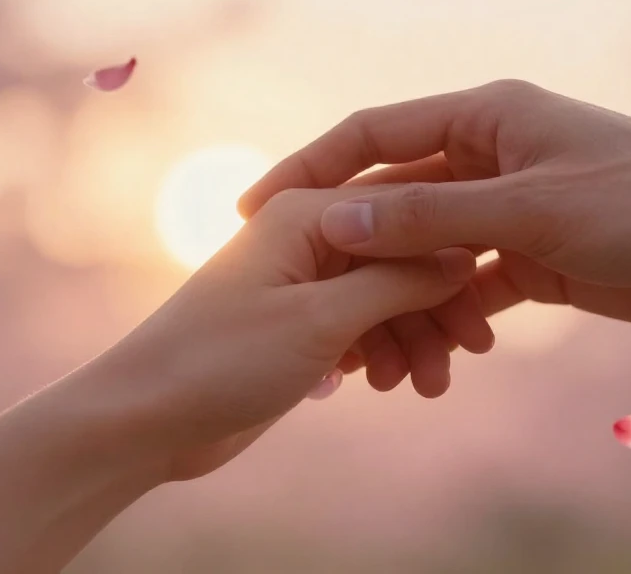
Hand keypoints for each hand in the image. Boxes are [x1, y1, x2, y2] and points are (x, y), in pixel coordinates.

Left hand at [107, 186, 476, 482]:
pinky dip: (381, 350)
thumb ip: (396, 281)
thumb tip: (457, 256)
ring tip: (427, 386)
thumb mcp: (322, 319)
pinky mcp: (297, 322)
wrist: (147, 418)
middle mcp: (306, 235)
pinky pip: (360, 324)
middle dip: (437, 305)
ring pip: (385, 295)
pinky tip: (388, 383)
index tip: (483, 309)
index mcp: (306, 211)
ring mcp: (301, 280)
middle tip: (471, 353)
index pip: (405, 212)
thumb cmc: (222, 358)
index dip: (452, 256)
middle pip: (400, 255)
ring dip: (413, 337)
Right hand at [239, 80, 630, 364]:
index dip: (309, 168)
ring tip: (378, 358)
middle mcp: (490, 155)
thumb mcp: (531, 208)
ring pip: (428, 254)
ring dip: (402, 301)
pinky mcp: (536, 256)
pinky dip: (450, 319)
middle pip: (394, 200)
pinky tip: (438, 358)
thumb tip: (334, 216)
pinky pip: (469, 287)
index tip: (253, 209)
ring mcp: (511, 208)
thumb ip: (429, 215)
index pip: (372, 135)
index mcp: (484, 117)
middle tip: (309, 306)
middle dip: (356, 256)